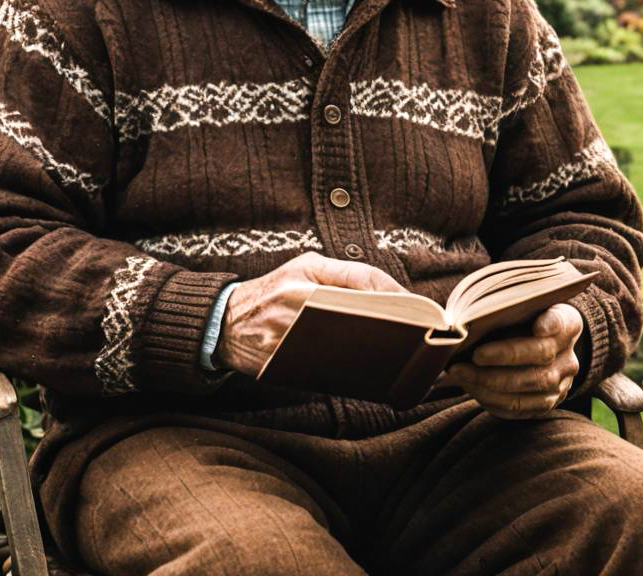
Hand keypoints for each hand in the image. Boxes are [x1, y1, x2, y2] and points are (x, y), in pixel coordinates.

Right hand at [216, 251, 405, 375]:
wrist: (224, 322)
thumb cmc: (273, 289)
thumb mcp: (305, 268)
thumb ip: (346, 274)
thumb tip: (390, 292)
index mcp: (304, 282)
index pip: (360, 282)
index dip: (393, 295)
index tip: (418, 309)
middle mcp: (293, 309)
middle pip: (355, 321)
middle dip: (387, 329)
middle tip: (413, 338)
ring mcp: (285, 341)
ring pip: (341, 351)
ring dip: (371, 355)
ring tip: (397, 357)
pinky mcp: (280, 368)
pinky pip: (324, 373)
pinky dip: (347, 373)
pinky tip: (368, 373)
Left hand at [443, 303, 583, 418]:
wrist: (535, 345)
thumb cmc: (520, 319)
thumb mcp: (519, 305)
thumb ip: (507, 309)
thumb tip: (475, 320)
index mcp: (566, 324)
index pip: (559, 323)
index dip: (550, 325)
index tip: (537, 326)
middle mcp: (568, 357)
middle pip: (540, 360)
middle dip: (501, 360)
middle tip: (471, 356)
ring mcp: (561, 385)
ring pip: (529, 388)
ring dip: (489, 383)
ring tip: (460, 374)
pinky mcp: (546, 404)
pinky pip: (520, 408)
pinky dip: (492, 400)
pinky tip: (470, 387)